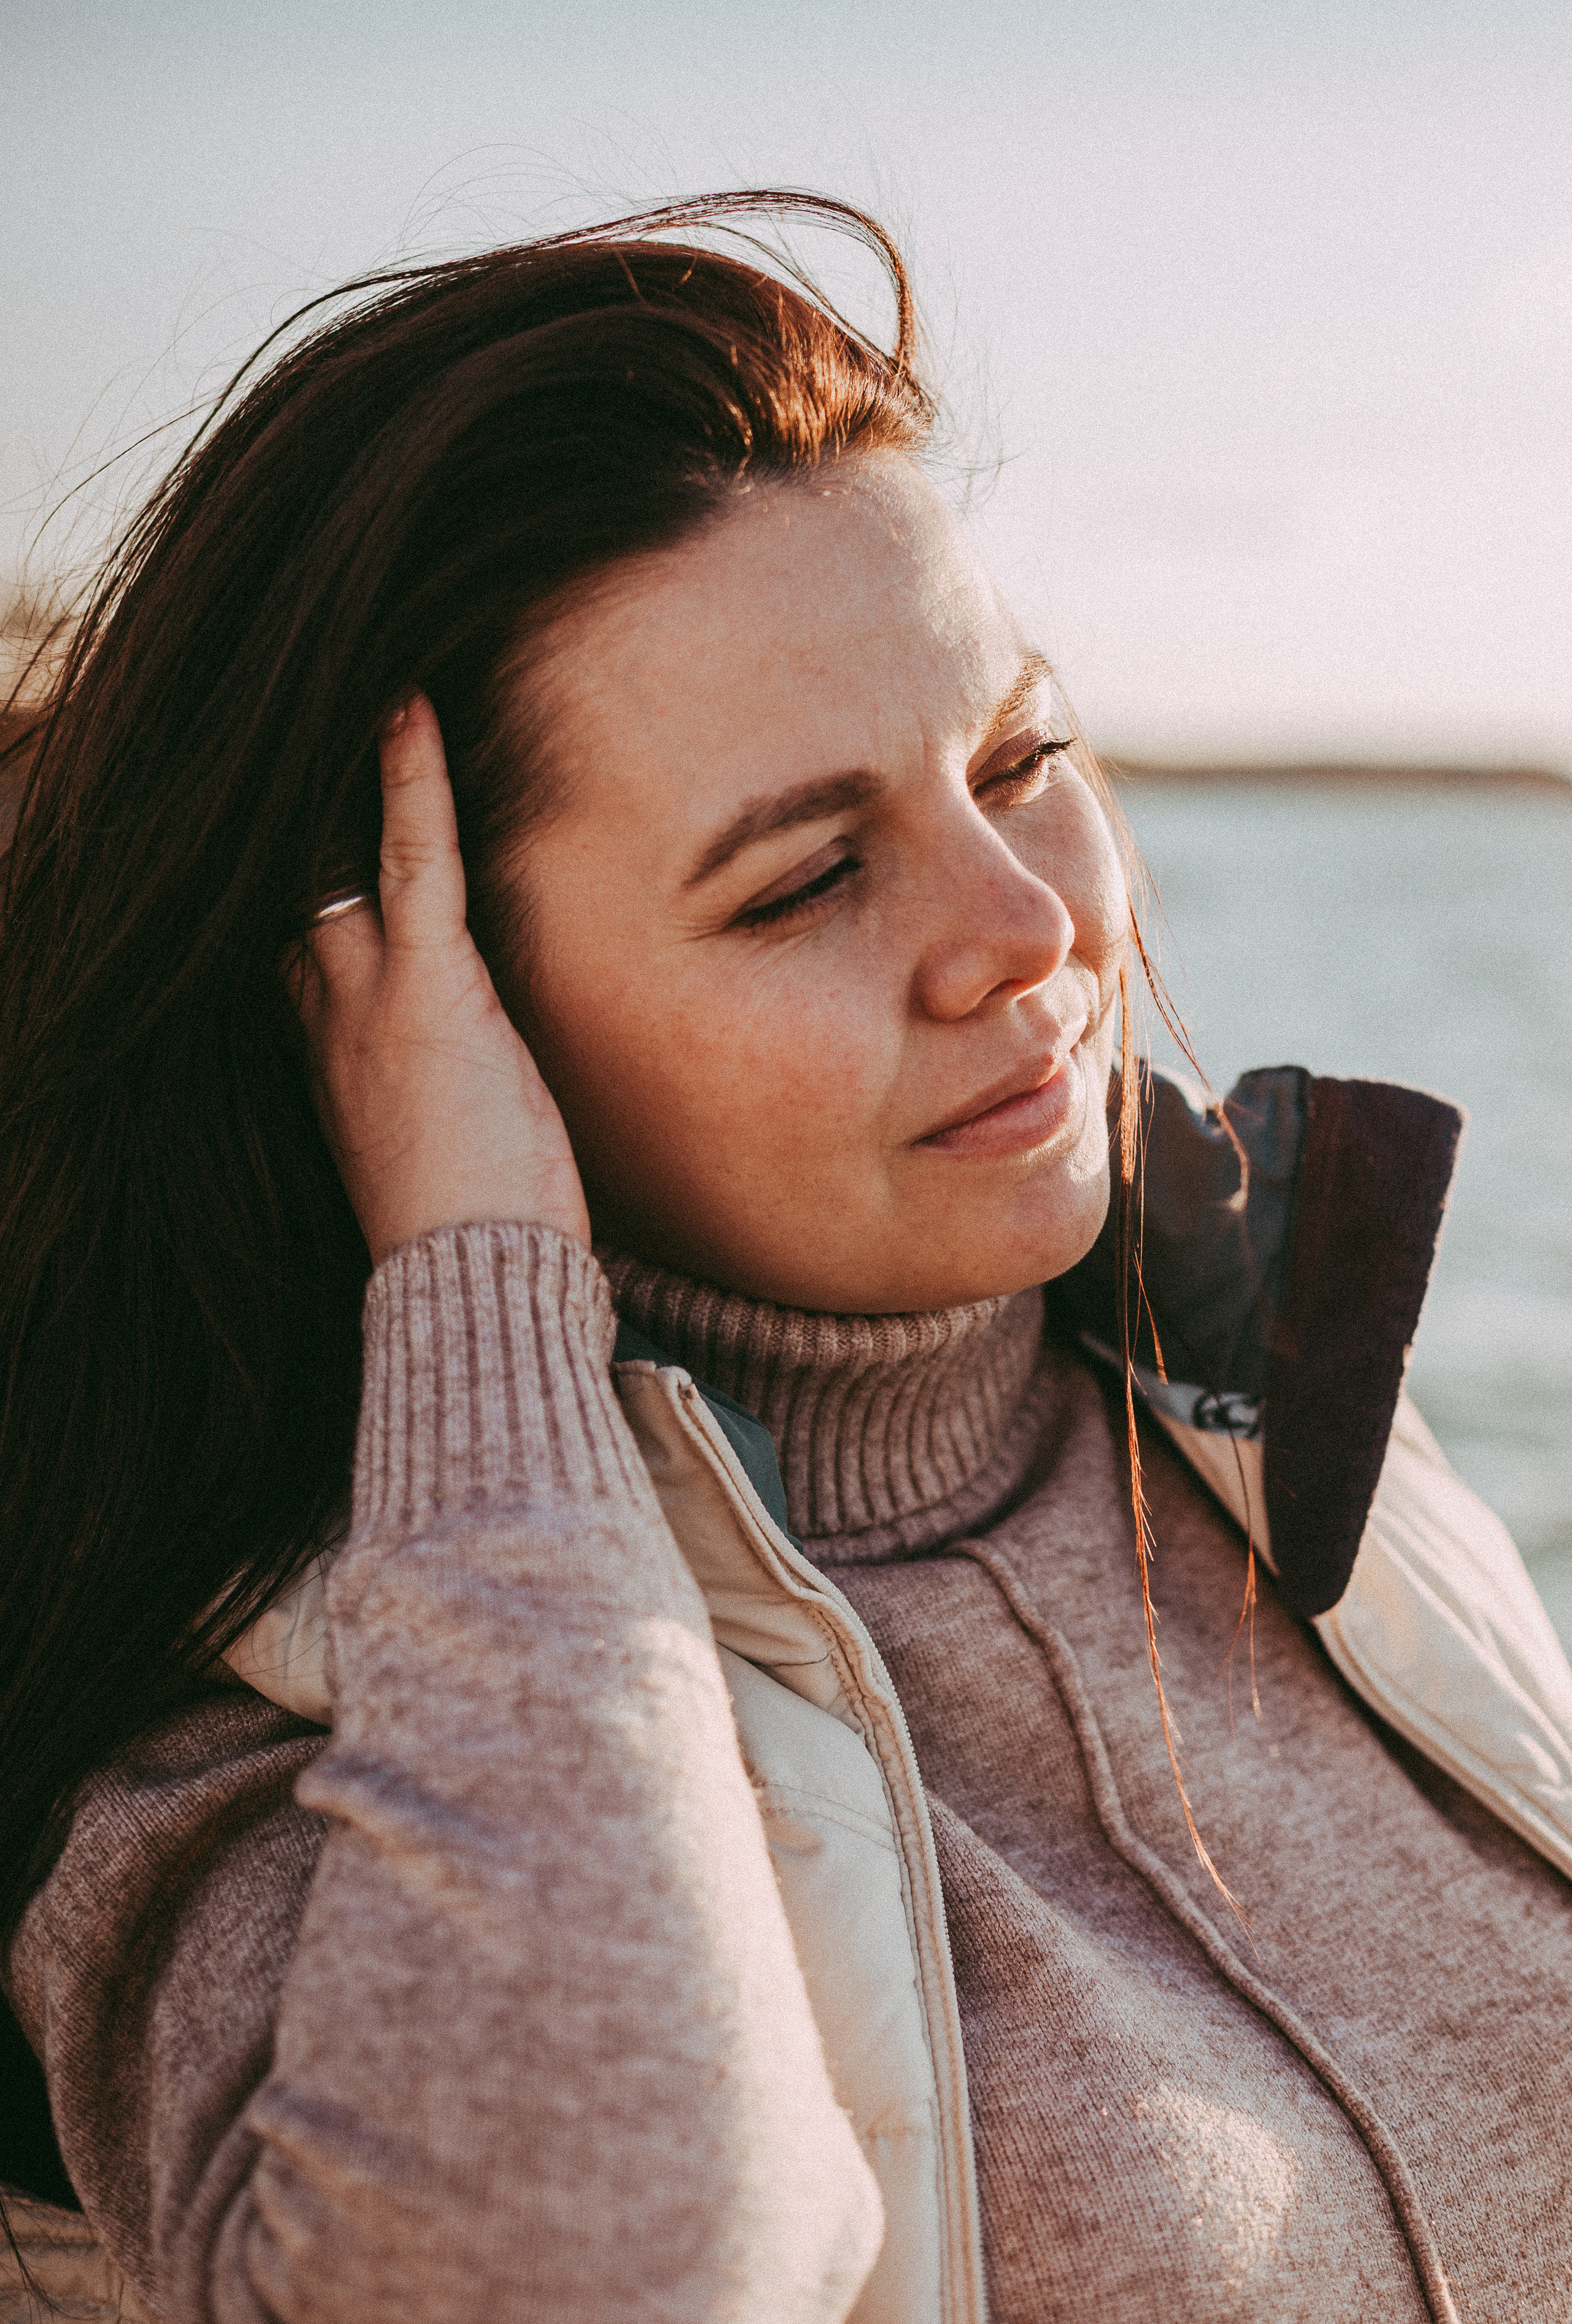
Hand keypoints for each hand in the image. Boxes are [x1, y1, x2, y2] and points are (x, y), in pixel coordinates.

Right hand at [293, 695, 590, 1264]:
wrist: (472, 1285)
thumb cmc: (477, 1240)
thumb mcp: (445, 1153)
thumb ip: (443, 1094)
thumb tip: (481, 1080)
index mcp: (333, 1064)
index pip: (296, 949)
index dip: (294, 885)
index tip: (301, 830)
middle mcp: (331, 1021)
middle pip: (298, 887)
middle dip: (298, 810)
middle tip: (308, 718)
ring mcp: (371, 1001)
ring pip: (340, 854)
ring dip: (348, 768)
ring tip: (360, 677)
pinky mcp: (429, 992)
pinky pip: (410, 860)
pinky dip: (409, 779)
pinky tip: (406, 706)